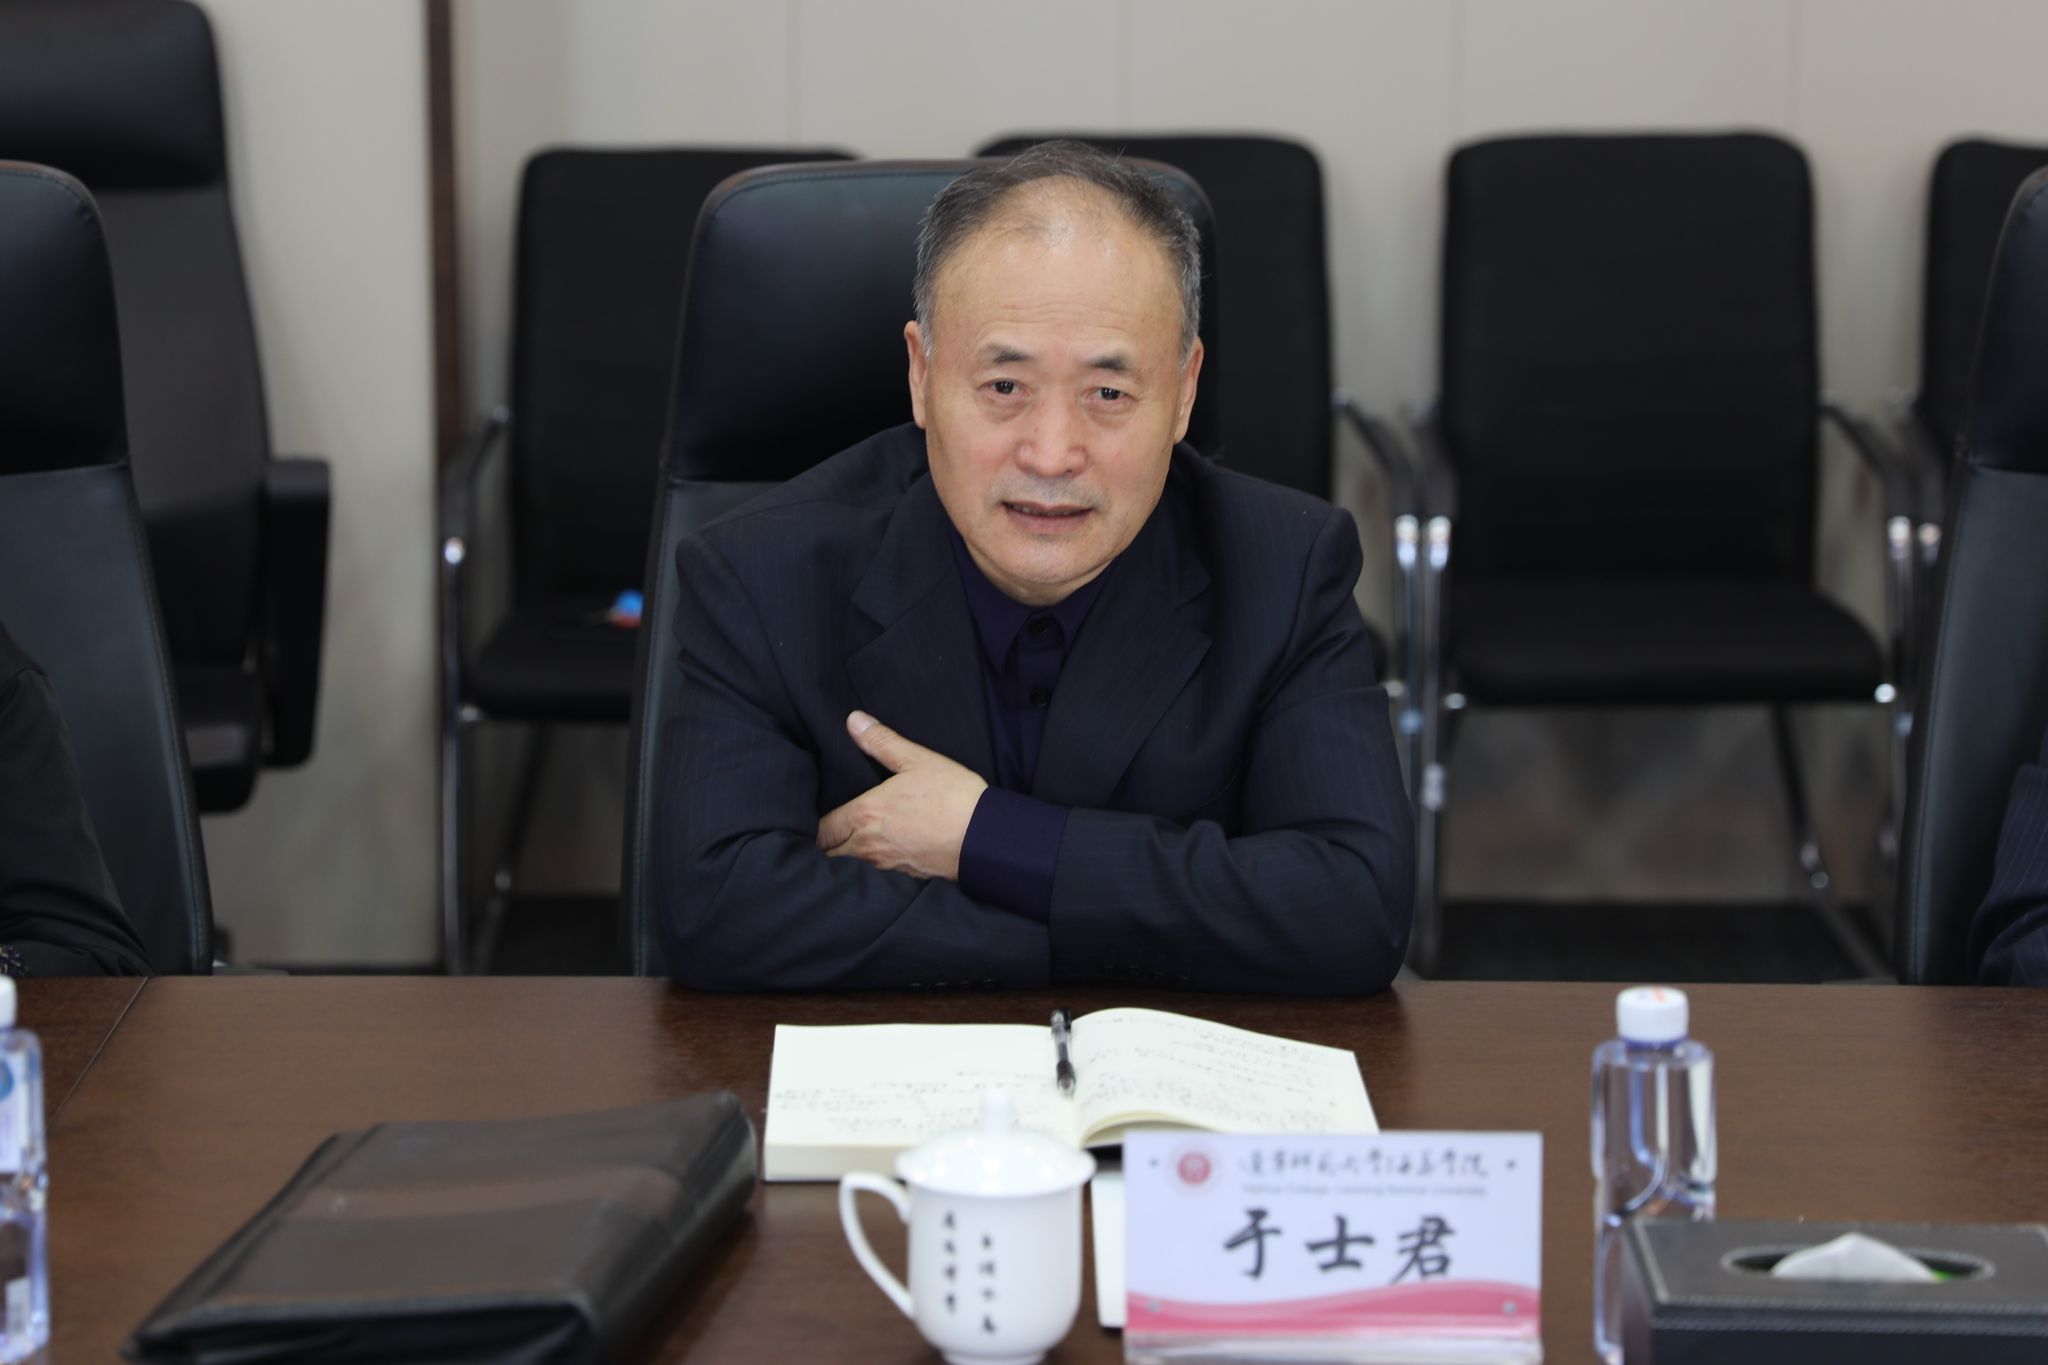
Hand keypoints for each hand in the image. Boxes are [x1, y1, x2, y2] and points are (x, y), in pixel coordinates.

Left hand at [817, 711, 987, 880]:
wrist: (985, 838)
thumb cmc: (953, 796)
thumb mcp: (918, 760)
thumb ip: (882, 742)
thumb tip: (853, 721)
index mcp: (865, 815)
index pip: (822, 830)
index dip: (817, 826)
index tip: (820, 819)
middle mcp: (868, 846)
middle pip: (830, 855)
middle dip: (826, 847)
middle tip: (830, 836)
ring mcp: (886, 867)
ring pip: (851, 870)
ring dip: (847, 860)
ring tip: (851, 847)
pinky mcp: (905, 881)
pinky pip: (876, 879)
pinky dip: (871, 872)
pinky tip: (882, 859)